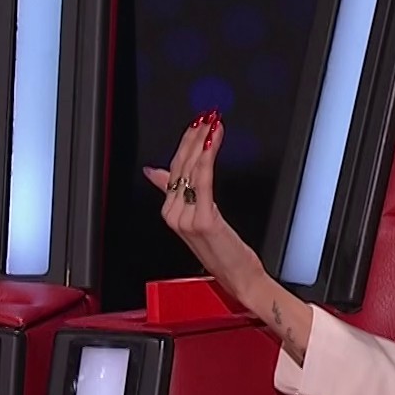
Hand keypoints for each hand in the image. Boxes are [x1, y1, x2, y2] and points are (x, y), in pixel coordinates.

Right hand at [141, 110, 263, 295]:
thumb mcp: (195, 220)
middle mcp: (174, 215)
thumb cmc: (222, 253)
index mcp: (170, 212)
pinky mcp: (203, 220)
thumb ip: (175, 194)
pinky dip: (207, 158)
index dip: (184, 144)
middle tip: (207, 116)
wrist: (239, 279)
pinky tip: (212, 142)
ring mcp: (186, 219)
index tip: (196, 124)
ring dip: (203, 142)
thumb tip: (154, 172)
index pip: (173, 169)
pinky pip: (203, 182)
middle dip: (194, 137)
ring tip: (213, 124)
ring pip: (191, 171)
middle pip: (181, 167)